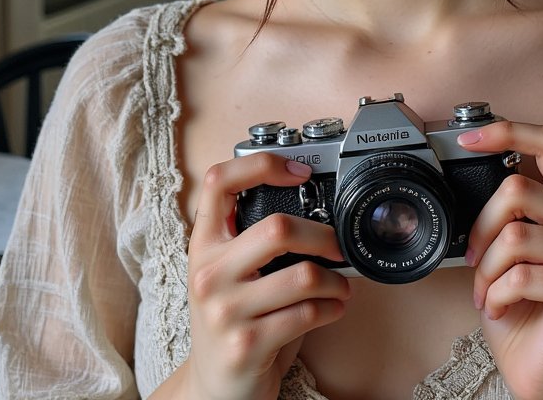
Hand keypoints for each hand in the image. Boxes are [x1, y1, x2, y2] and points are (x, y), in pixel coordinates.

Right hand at [181, 154, 350, 399]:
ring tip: (339, 285)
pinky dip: (332, 308)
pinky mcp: (246, 344)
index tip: (299, 172)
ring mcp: (224, 310)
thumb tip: (315, 210)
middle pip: (278, 227)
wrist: (212, 390)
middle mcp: (208, 273)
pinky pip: (307, 313)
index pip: (218, 181)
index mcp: (203, 245)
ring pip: (303, 275)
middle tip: (337, 246)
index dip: (262, 165)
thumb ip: (253, 241)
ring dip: (335, 281)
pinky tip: (332, 308)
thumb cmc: (232, 322)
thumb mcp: (230, 274)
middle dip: (322, 236)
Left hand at [459, 122, 542, 399]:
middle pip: (517, 189)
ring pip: (514, 235)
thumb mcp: (512, 249)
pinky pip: (519, 275)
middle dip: (481, 226)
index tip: (468, 139)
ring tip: (488, 291)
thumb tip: (471, 171)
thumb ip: (509, 211)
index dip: (507, 132)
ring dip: (486, 270)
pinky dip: (495, 295)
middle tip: (475, 259)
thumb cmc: (524, 310)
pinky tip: (500, 308)